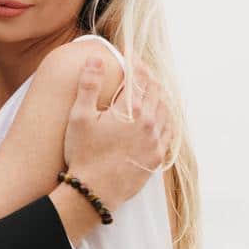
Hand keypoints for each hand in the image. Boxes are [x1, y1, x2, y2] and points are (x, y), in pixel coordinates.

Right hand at [62, 54, 170, 210]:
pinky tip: (159, 118)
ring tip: (150, 91)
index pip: (139, 78)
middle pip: (155, 91)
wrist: (94, 192)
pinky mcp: (157, 156)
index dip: (135, 64)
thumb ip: (88, 86)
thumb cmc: (83, 155)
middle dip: (148, 78)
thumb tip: (95, 59)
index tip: (130, 56)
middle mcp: (149, 122)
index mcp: (130, 110)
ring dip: (159, 96)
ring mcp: (156, 140)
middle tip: (140, 72)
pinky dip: (166, 119)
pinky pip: (169, 131)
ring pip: (165, 110)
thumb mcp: (79, 118)